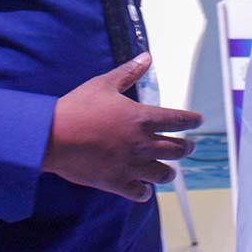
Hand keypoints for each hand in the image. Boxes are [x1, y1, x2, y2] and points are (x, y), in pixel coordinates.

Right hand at [41, 52, 202, 201]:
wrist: (53, 136)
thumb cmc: (77, 108)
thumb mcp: (104, 84)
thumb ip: (129, 72)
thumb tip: (146, 57)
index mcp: (141, 118)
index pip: (178, 120)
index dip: (192, 120)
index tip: (198, 121)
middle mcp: (142, 143)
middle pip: (177, 149)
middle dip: (186, 147)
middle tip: (188, 146)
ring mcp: (131, 165)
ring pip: (164, 173)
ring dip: (169, 170)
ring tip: (170, 169)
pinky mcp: (116, 182)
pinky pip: (140, 193)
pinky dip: (145, 191)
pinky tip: (144, 188)